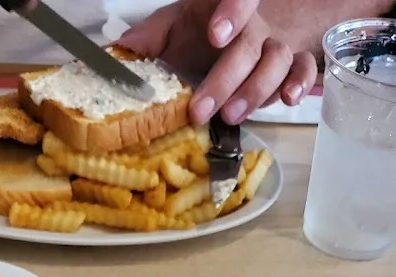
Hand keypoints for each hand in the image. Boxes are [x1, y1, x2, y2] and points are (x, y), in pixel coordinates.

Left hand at [121, 0, 316, 124]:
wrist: (230, 39)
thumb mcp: (173, 28)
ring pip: (279, 61)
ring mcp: (276, 46)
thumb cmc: (199, 33)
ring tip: (231, 115)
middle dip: (226, 80)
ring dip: (256, 91)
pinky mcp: (291, 68)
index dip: (233, 13)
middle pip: (251, 46)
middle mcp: (255, 26)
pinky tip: (287, 101)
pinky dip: (300, 85)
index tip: (215, 35)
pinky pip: (305, 71)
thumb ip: (149, 37)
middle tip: (201, 108)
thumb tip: (120, 50)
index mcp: (227, 8)